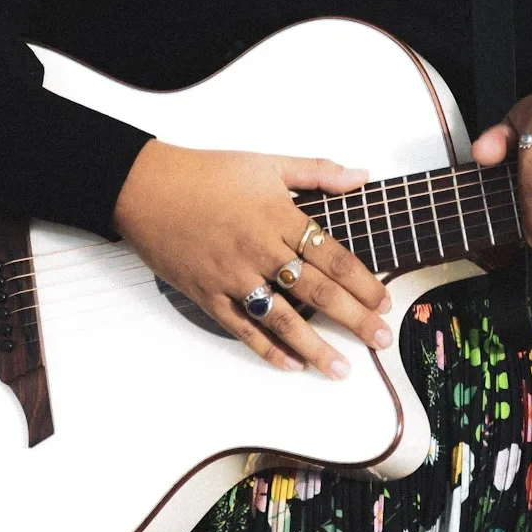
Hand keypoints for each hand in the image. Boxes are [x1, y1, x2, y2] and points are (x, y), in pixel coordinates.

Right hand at [111, 142, 394, 377]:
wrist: (147, 187)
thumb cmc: (207, 173)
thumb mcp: (267, 162)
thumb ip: (318, 171)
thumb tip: (361, 175)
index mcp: (279, 216)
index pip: (333, 256)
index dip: (363, 282)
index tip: (384, 300)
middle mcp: (259, 249)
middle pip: (317, 291)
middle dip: (354, 319)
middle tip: (381, 339)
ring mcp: (233, 276)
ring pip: (282, 318)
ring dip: (315, 347)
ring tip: (342, 369)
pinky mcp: (208, 295)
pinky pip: (242, 329)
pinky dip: (267, 349)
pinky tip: (290, 364)